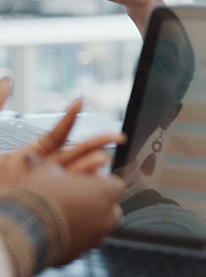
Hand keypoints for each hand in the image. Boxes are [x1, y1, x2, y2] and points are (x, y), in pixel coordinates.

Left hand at [0, 81, 123, 185]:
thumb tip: (8, 79)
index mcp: (28, 157)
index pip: (57, 134)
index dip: (69, 117)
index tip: (79, 100)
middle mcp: (40, 173)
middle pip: (75, 156)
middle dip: (96, 145)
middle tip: (117, 137)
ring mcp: (43, 189)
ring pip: (75, 175)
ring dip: (91, 166)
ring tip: (103, 159)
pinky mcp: (44, 205)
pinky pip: (70, 194)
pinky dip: (82, 185)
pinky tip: (90, 177)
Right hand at [19, 155, 124, 263]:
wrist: (22, 228)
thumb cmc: (38, 195)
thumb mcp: (46, 172)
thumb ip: (51, 164)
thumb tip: (35, 155)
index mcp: (108, 191)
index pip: (115, 185)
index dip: (100, 183)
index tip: (87, 183)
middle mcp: (108, 216)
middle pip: (112, 208)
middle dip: (99, 205)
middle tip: (80, 201)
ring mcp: (95, 237)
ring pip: (100, 228)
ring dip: (90, 223)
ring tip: (70, 216)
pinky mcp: (80, 253)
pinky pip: (84, 244)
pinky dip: (77, 238)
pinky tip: (61, 230)